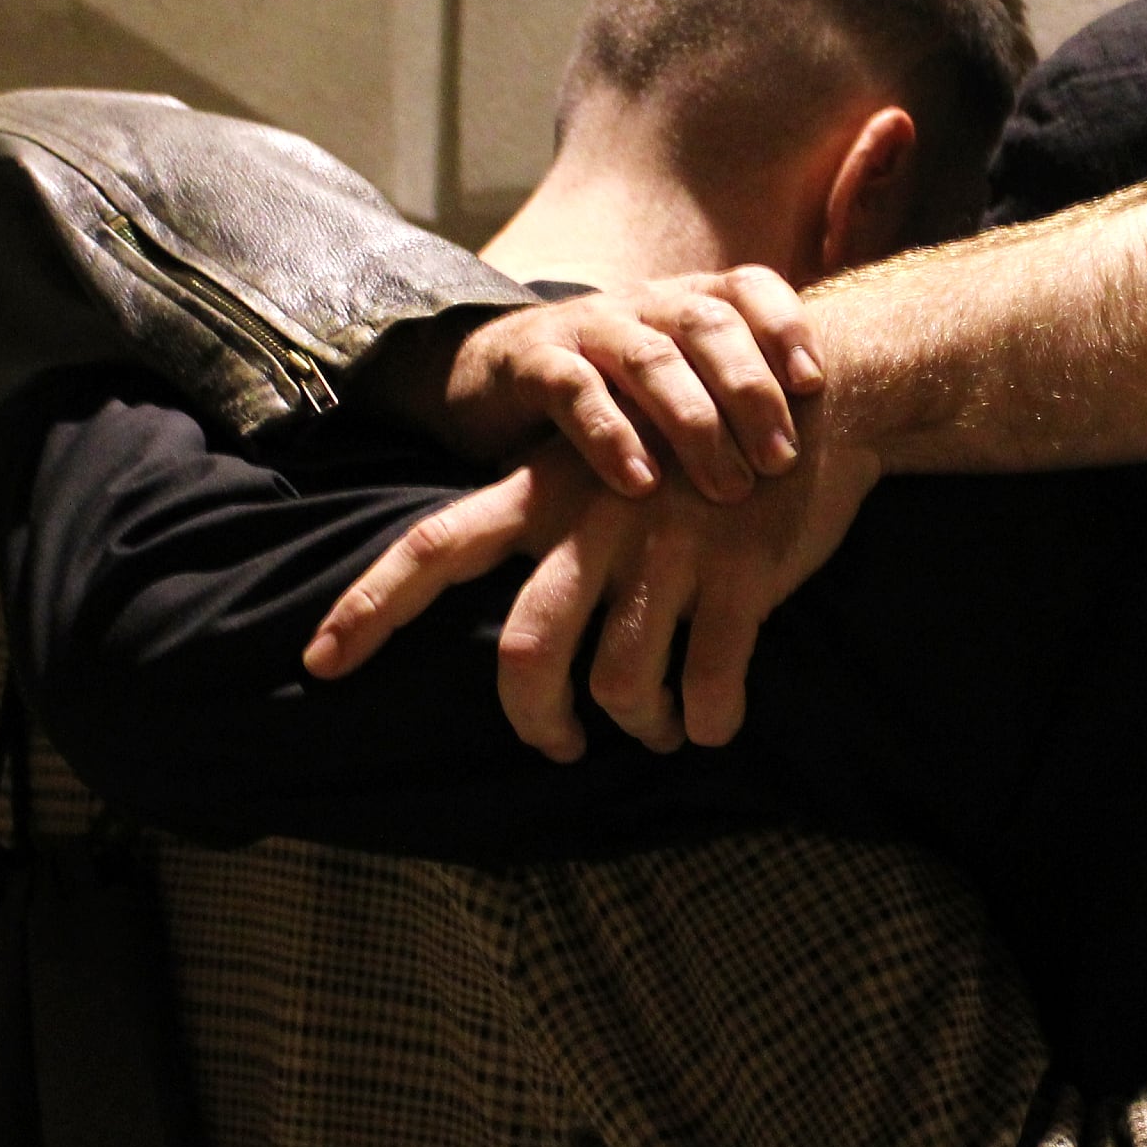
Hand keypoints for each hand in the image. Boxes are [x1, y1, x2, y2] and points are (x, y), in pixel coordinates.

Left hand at [303, 434, 882, 756]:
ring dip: (640, 727)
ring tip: (658, 729)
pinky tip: (713, 720)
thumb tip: (521, 621)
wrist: (827, 400)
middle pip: (525, 650)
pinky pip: (709, 684)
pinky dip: (709, 719)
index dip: (370, 607)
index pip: (433, 546)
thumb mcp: (613, 465)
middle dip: (534, 722)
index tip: (319, 664)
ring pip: (619, 683)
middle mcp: (596, 520)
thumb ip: (558, 532)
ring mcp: (669, 549)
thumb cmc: (708, 448)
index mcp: (549, 491)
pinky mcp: (741, 576)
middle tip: (559, 746)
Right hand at [407, 269, 823, 501]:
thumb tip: (838, 446)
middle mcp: (642, 304)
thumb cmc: (611, 396)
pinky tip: (640, 484)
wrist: (488, 380)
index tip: (817, 384)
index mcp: (685, 301)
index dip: (787, 327)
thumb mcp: (677, 388)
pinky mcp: (533, 364)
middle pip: (707, 325)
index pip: (749, 288)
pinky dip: (610, 436)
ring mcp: (587, 328)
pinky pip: (575, 391)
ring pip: (651, 358)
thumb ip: (736, 403)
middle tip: (782, 461)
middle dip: (751, 391)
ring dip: (694, 423)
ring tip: (729, 487)